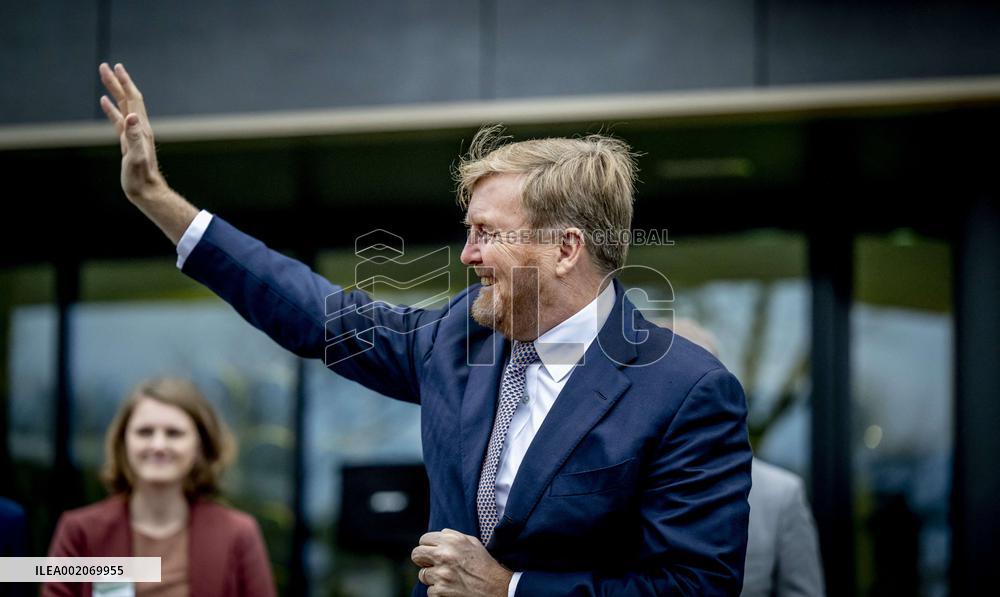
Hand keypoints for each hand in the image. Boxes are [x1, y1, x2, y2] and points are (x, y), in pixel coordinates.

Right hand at [98, 62, 165, 203]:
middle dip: (118, 82)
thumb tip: (132, 116)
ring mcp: (134, 134)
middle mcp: (139, 128)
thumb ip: (133, 136)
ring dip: (115, 91)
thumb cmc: (140, 177)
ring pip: (123, 106)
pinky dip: (112, 109)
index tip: (116, 67)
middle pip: (128, 99)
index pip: (133, 100)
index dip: (125, 83)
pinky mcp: (128, 141)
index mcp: (140, 128)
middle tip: (106, 66)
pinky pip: (118, 120)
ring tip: (105, 77)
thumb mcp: (135, 156)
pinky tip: (105, 103)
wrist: (146, 191)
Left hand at [411, 529, 512, 596]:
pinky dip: (438, 591)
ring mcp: (441, 574)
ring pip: (422, 575)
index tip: (432, 552)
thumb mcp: (472, 542)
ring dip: (432, 578)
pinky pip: (430, 591)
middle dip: (422, 560)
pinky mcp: (440, 591)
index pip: (424, 539)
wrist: (496, 587)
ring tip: (447, 578)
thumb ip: (453, 536)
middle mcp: (443, 555)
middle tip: (431, 564)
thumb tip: (440, 534)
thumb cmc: (485, 564)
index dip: (428, 546)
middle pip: (416, 554)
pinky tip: (450, 588)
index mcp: (451, 541)